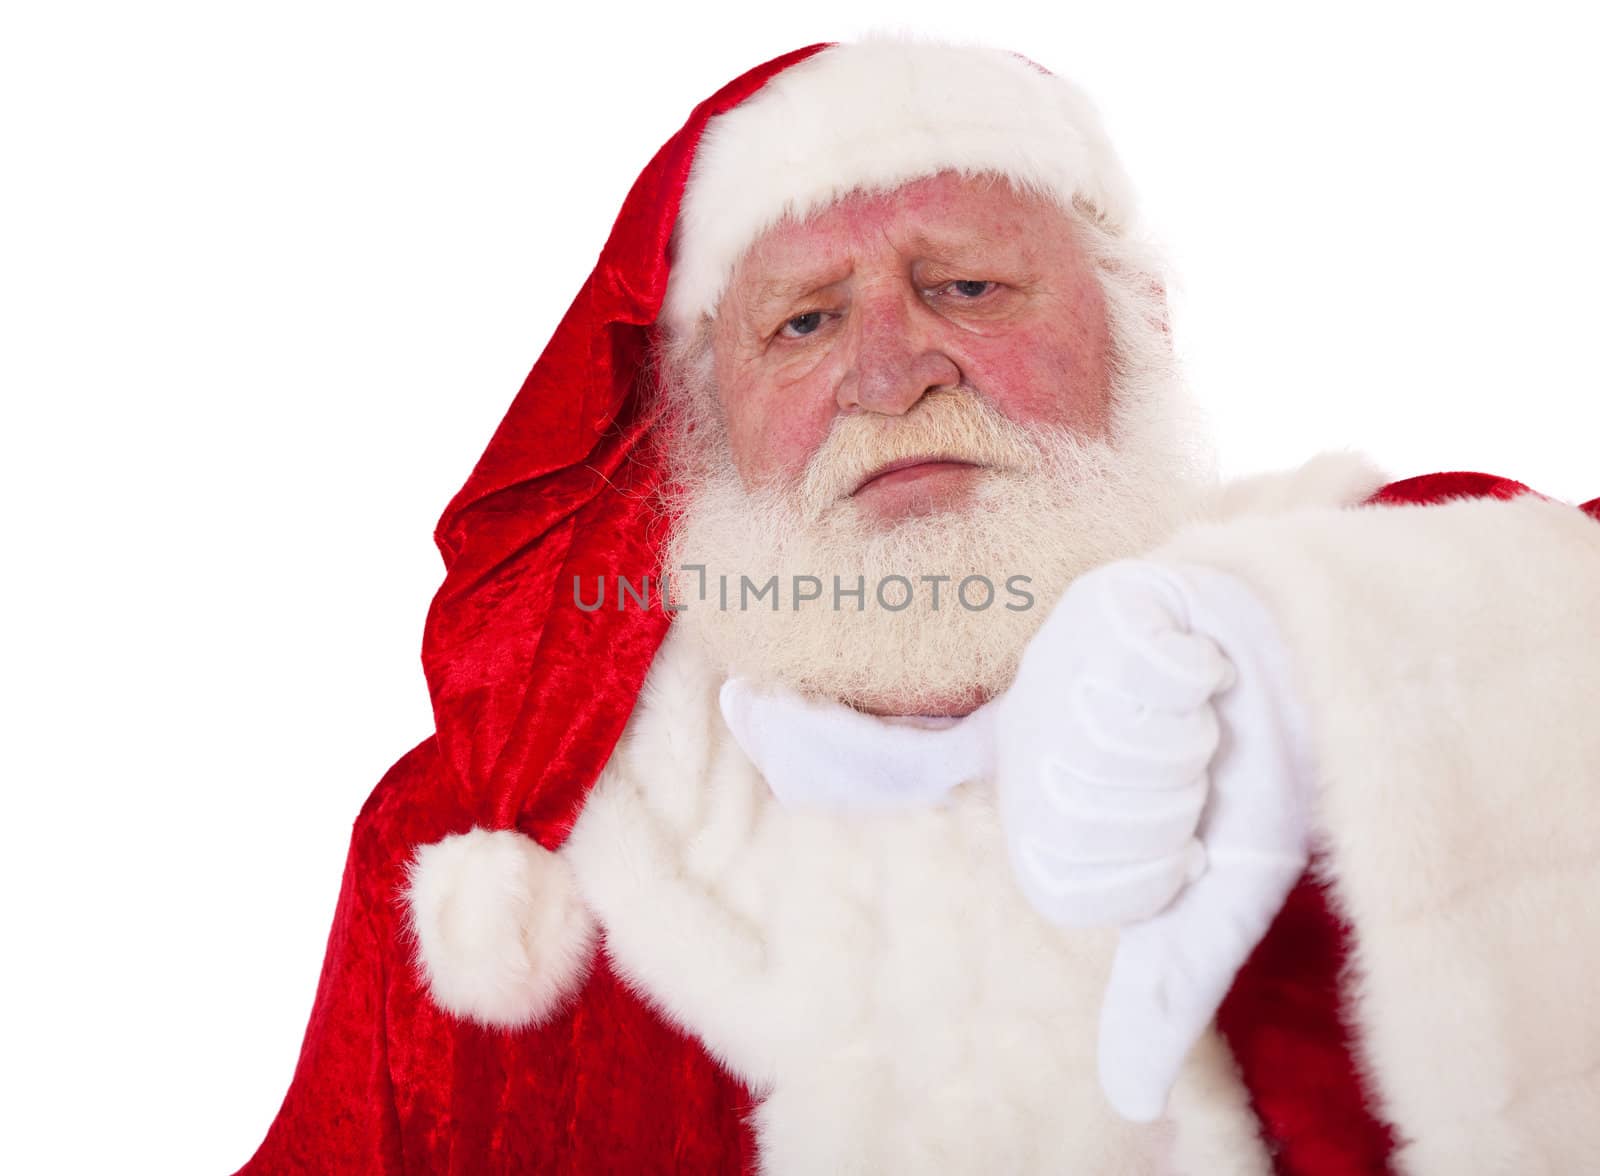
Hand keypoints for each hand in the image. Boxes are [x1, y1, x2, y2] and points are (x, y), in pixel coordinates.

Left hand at [993, 558, 1314, 1121]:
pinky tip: (1202, 663)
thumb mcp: (1216, 900)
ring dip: (1189, 740)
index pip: (1069, 883)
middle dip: (1172, 802)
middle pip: (1086, 812)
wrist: (1323, 673)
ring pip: (1111, 741)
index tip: (1185, 838)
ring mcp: (1058, 663)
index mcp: (1044, 812)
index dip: (1151, 871)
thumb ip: (1162, 989)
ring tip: (1202, 715)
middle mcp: (1033, 738)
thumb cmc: (1260, 783)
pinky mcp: (1101, 600)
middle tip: (1199, 766)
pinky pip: (1142, 669)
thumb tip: (1129, 1103)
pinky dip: (1199, 679)